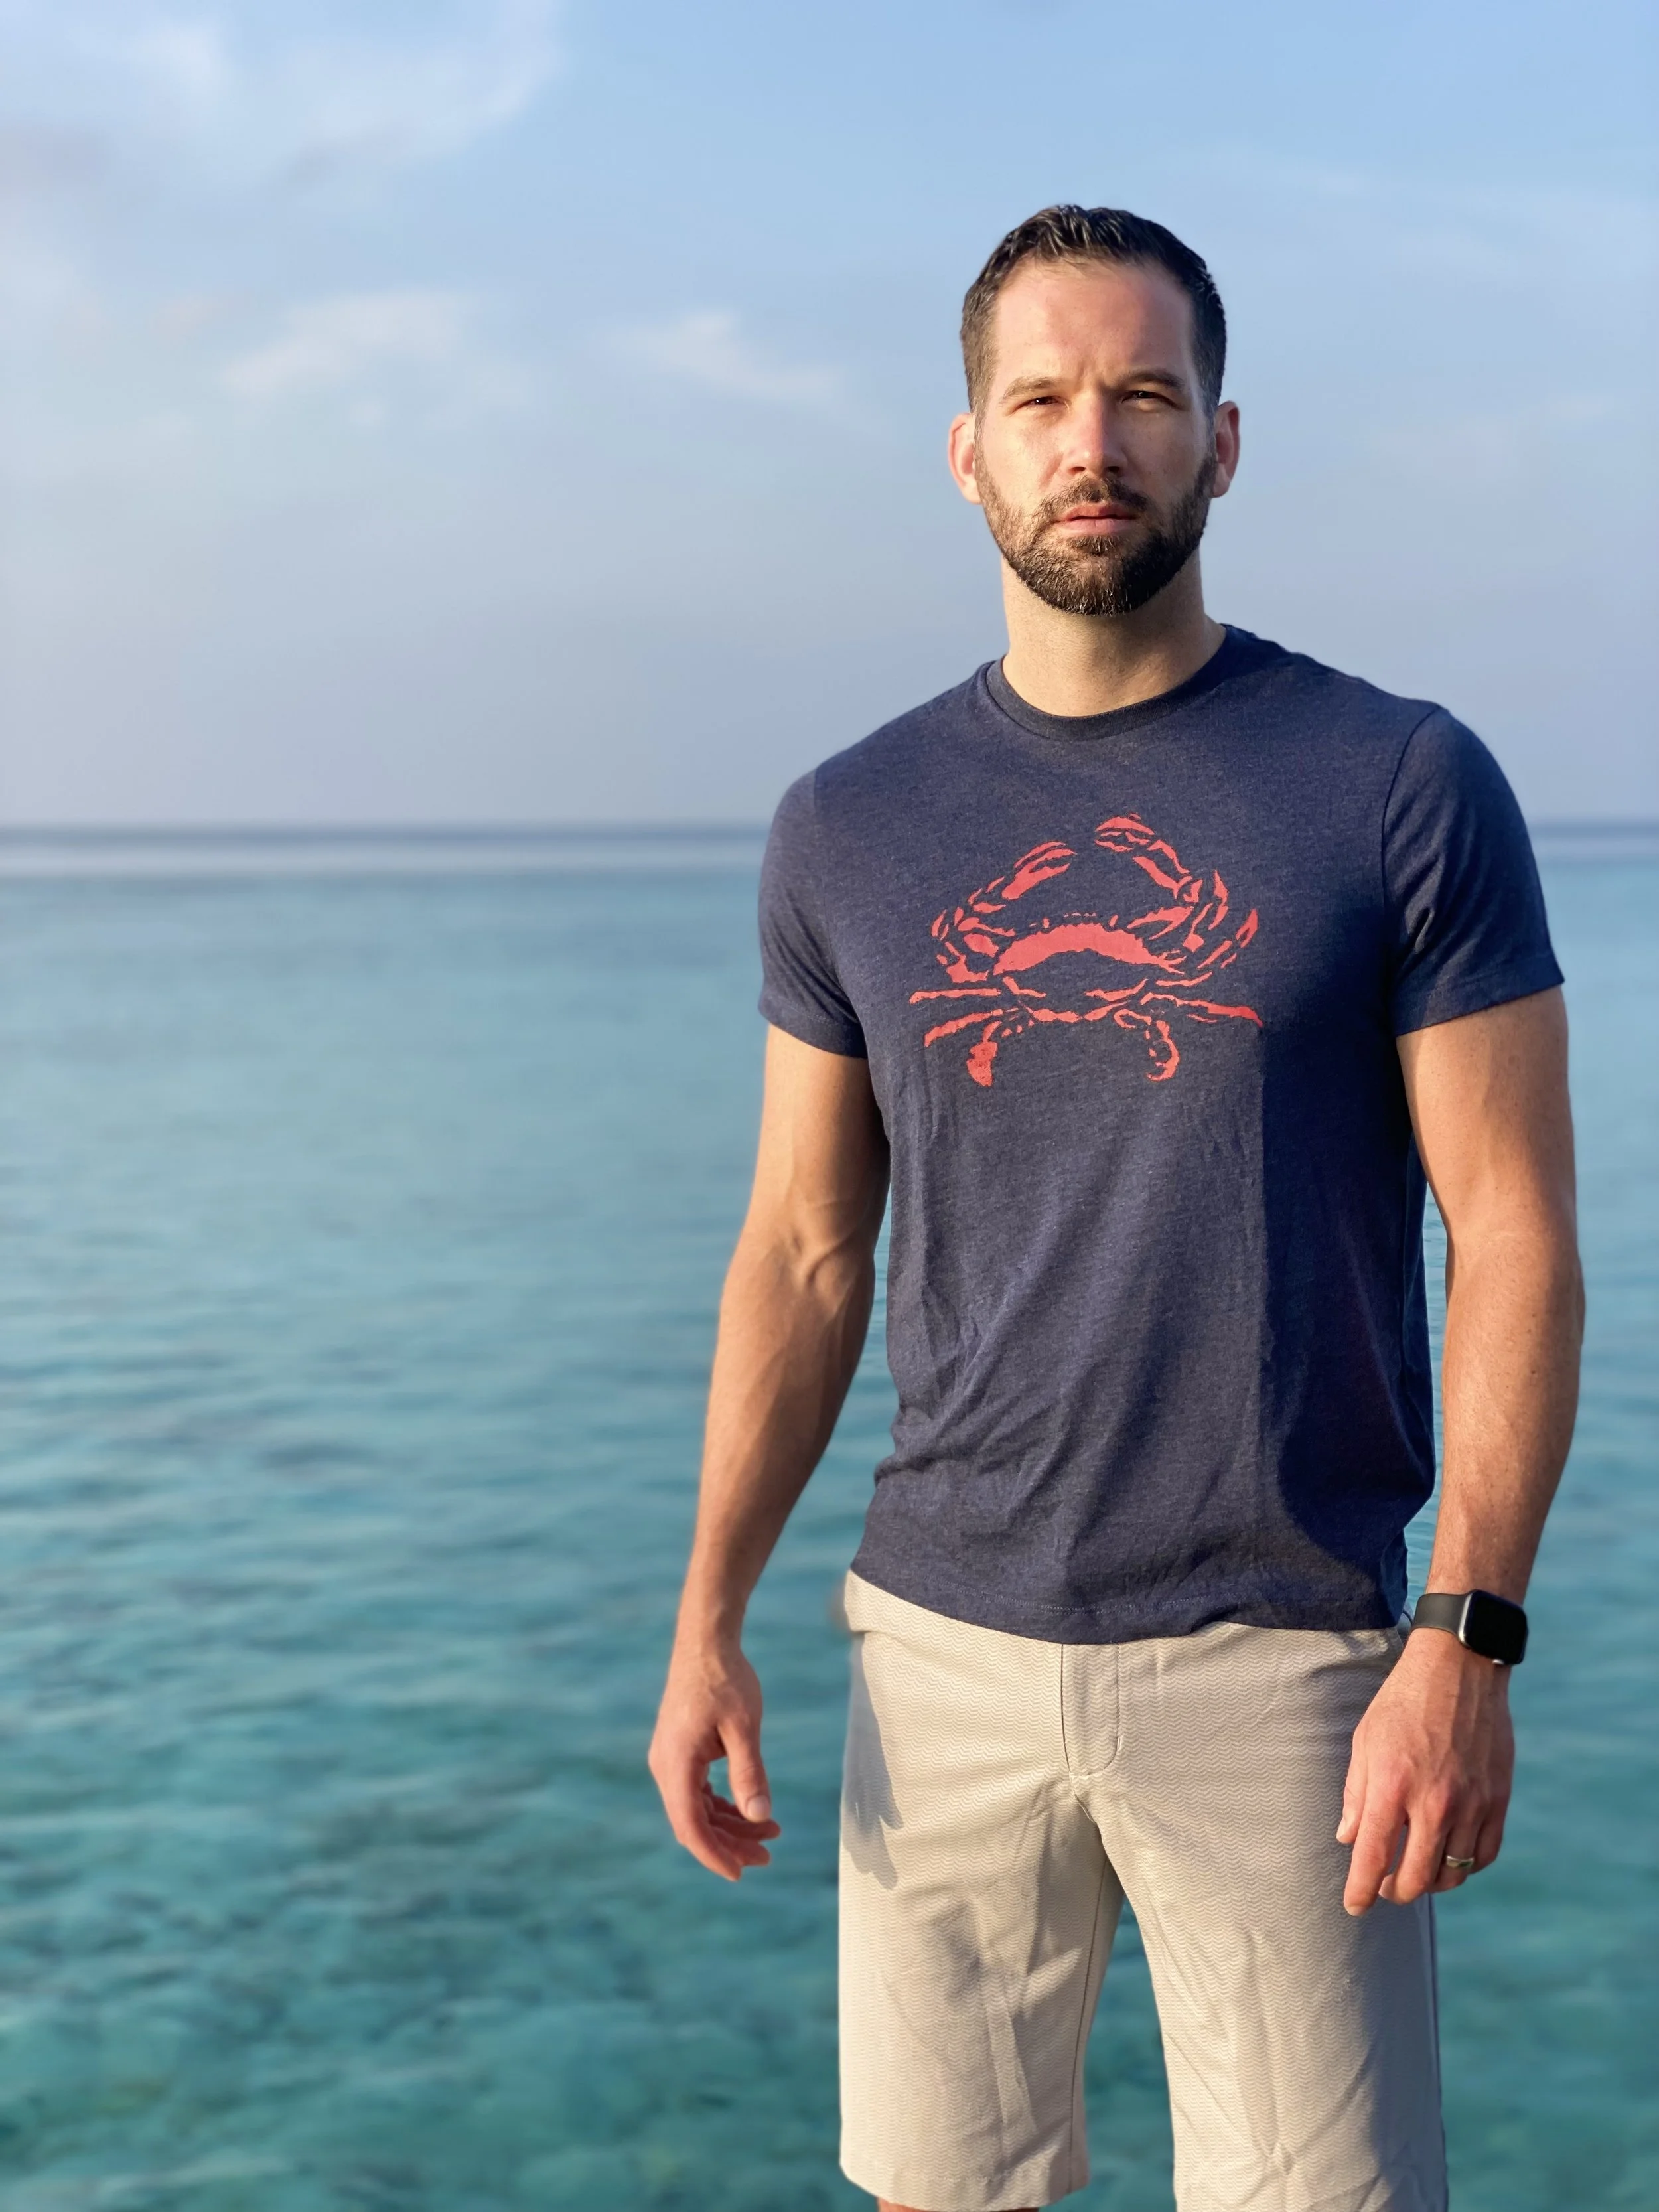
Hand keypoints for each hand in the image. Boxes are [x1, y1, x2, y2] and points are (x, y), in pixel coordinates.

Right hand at [649, 1634, 780, 1880]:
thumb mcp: (744, 1726)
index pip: (690, 1825)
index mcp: (676, 1762)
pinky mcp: (680, 1752)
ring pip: (697, 1809)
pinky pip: (698, 1791)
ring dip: (729, 1825)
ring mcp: (670, 1759)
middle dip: (729, 1844)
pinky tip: (750, 1810)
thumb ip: (750, 1772)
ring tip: (770, 1833)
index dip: (714, 1855)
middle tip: (768, 1856)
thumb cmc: (726, 1678)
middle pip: (694, 1822)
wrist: (705, 1641)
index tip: (740, 1874)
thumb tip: (760, 1817)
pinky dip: (723, 1805)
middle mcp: (666, 1766)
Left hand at [1338, 1628, 1513, 1913]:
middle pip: (1415, 1878)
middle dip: (1394, 1892)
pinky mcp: (1498, 1799)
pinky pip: (1483, 1855)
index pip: (1373, 1858)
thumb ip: (1357, 1795)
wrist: (1460, 1667)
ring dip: (1429, 1882)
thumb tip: (1348, 1839)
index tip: (1354, 1907)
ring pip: (1452, 1873)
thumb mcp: (1366, 1741)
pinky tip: (1450, 1857)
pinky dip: (1465, 1866)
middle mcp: (1435, 1802)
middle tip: (1383, 1887)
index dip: (1360, 1891)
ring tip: (1415, 1872)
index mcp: (1393, 1785)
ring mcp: (1472, 1803)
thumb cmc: (1403, 1701)